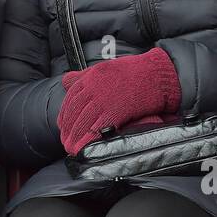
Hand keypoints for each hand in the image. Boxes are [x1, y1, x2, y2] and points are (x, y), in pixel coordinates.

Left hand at [57, 48, 181, 154]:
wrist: (154, 74)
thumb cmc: (132, 72)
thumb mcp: (104, 68)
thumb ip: (84, 75)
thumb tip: (65, 80)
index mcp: (90, 77)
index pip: (70, 98)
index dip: (64, 114)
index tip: (62, 125)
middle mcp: (93, 88)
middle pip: (74, 112)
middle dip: (67, 129)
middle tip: (65, 141)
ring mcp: (103, 100)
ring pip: (83, 121)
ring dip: (75, 137)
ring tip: (71, 148)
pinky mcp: (114, 111)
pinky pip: (97, 127)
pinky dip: (88, 139)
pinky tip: (85, 146)